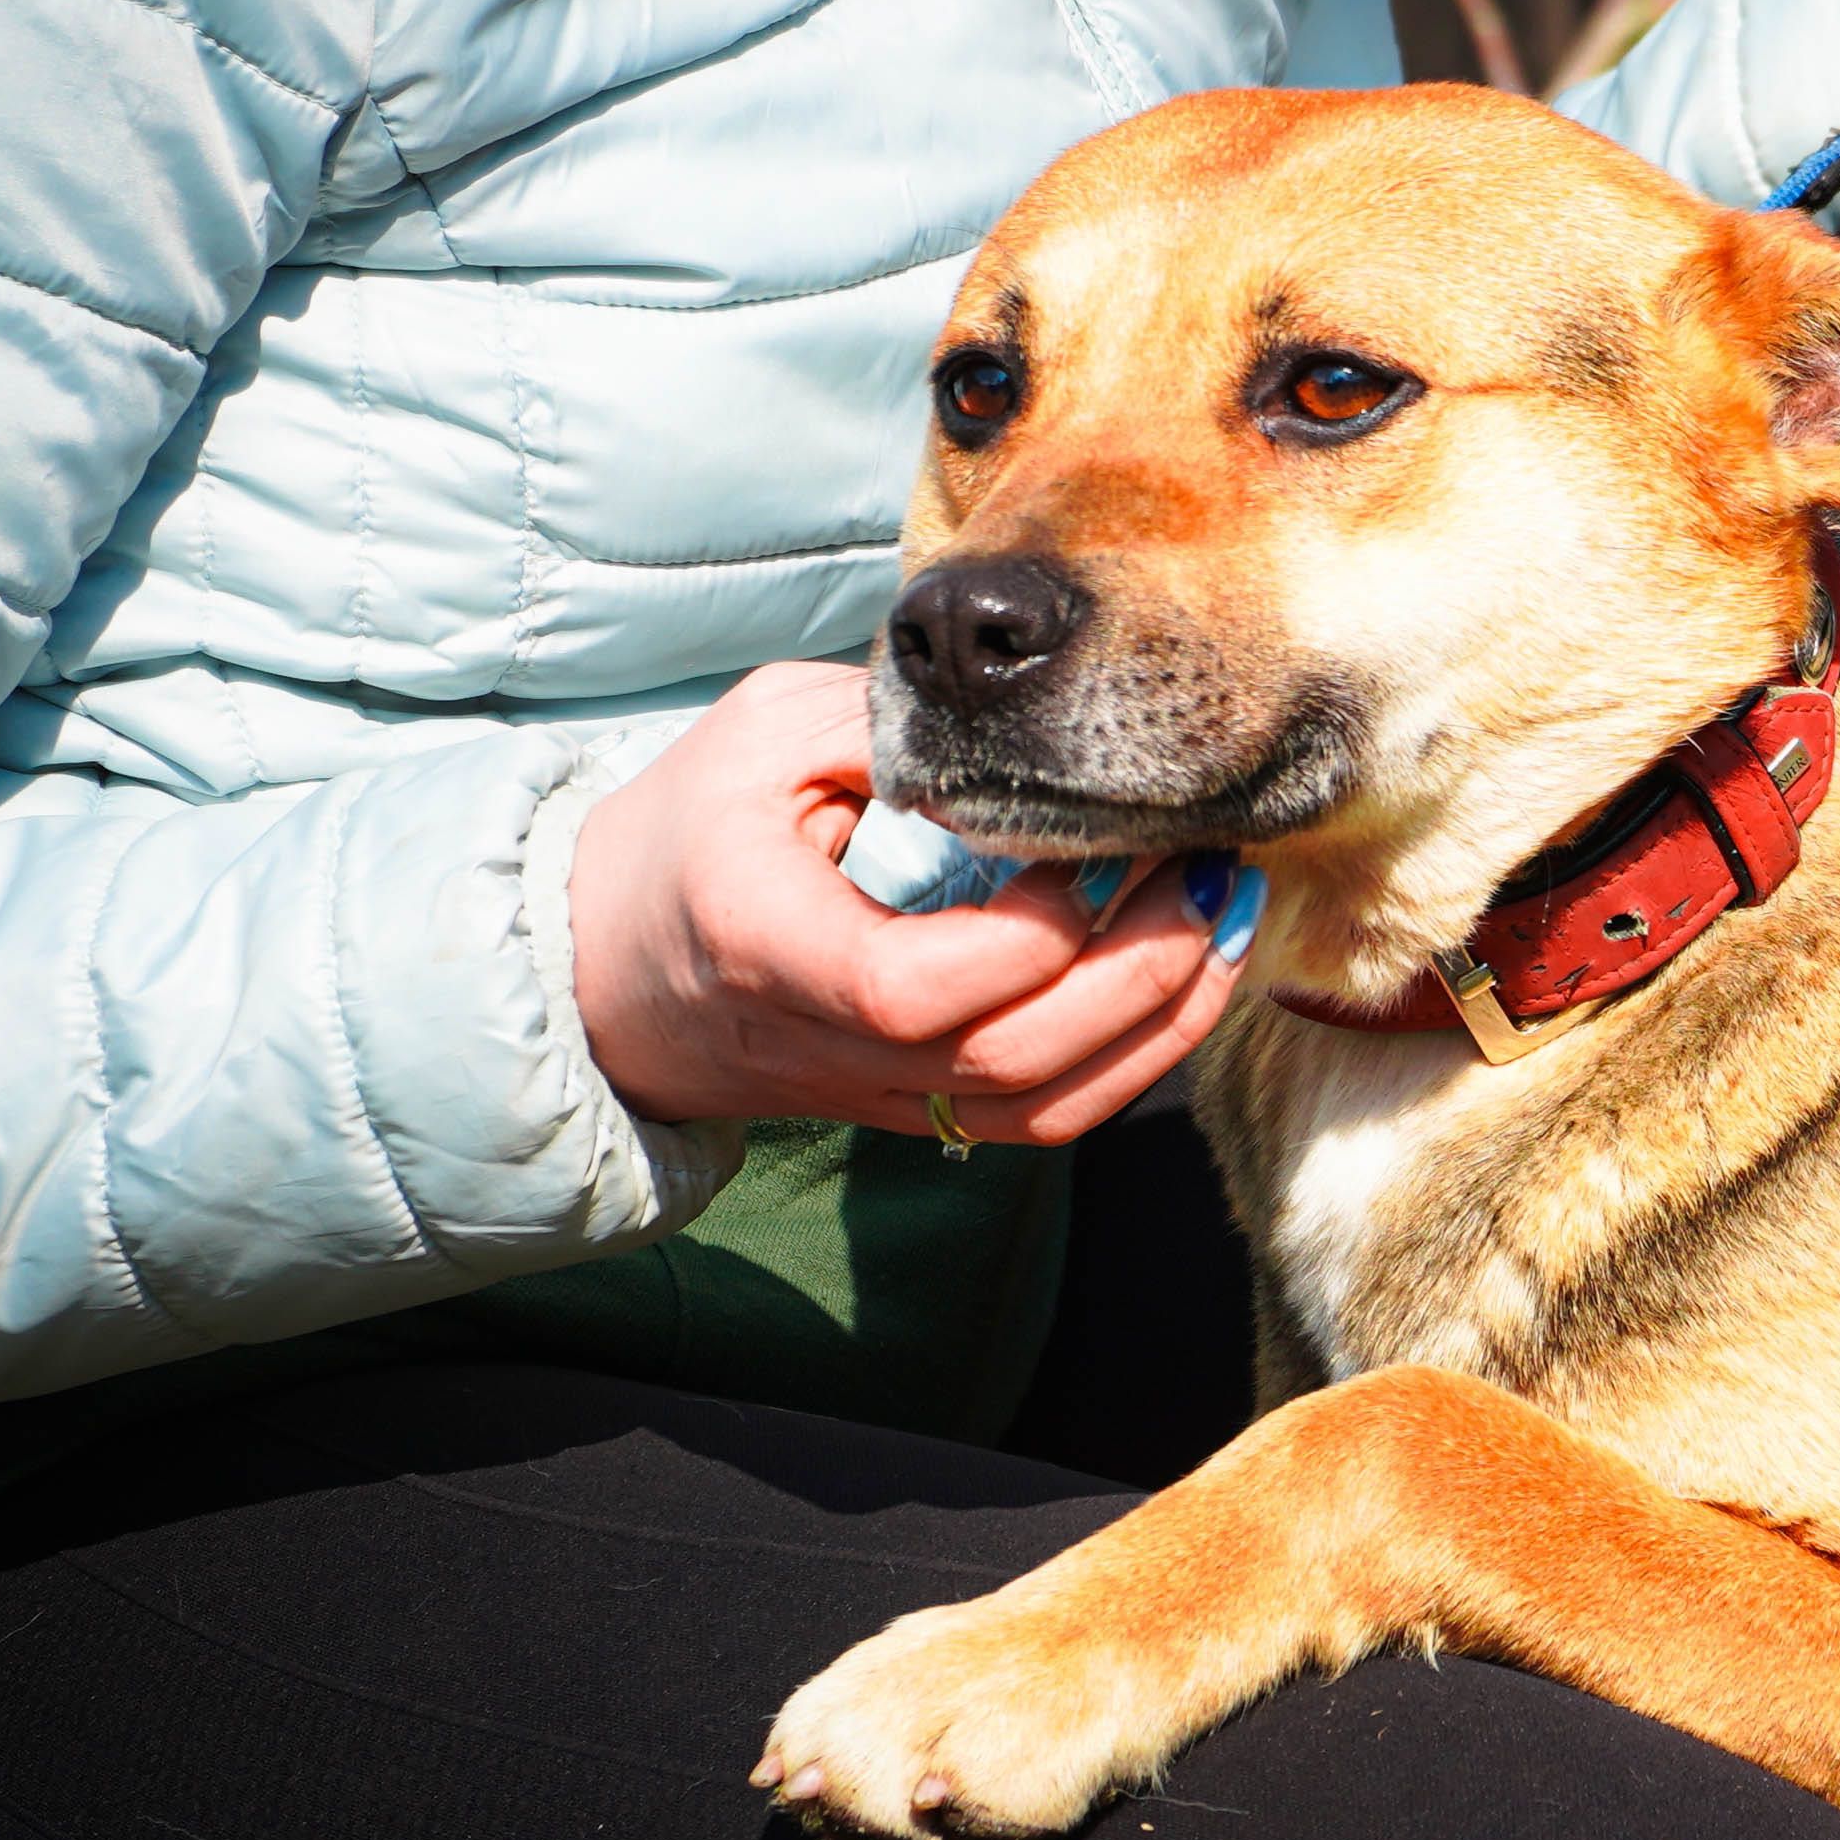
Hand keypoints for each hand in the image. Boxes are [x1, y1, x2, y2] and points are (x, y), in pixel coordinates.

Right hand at [568, 661, 1263, 1142]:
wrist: (613, 966)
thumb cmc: (690, 830)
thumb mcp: (761, 735)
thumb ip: (884, 724)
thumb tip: (1022, 725)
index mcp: (769, 947)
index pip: (914, 987)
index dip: (1027, 935)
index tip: (1088, 843)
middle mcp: (830, 1047)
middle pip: (1010, 1059)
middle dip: (1139, 971)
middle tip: (1209, 869)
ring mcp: (882, 1095)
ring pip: (1048, 1108)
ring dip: (1164, 1018)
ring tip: (1226, 913)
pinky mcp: (924, 1109)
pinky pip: (1051, 1116)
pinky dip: (1140, 1054)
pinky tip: (1195, 970)